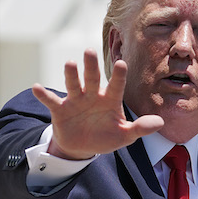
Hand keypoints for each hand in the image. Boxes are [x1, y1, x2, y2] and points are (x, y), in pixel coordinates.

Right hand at [31, 50, 163, 159]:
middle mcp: (92, 95)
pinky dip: (43, 94)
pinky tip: (36, 87)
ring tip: (69, 64)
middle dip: (91, 66)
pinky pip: (51, 101)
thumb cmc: (106, 137)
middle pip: (92, 78)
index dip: (118, 76)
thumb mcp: (124, 135)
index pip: (116, 86)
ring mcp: (75, 100)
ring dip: (71, 75)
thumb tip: (160, 123)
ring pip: (73, 84)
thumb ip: (140, 128)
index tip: (121, 63)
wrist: (82, 147)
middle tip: (89, 51)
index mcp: (110, 100)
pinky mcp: (60, 109)